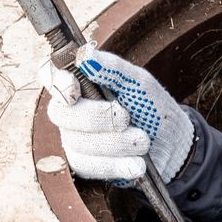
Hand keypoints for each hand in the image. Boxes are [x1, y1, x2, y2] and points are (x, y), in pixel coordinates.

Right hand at [42, 47, 195, 184]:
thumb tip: (86, 56)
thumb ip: (114, 69)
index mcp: (80, 83)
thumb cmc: (151, 107)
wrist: (171, 145)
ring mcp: (74, 138)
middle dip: (96, 117)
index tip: (74, 88)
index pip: (51, 76)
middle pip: (61, 113)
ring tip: (143, 141)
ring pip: (79, 142)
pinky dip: (116, 164)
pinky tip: (137, 164)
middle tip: (126, 117)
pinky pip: (90, 165)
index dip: (56, 81)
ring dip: (116, 142)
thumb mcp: (140, 84)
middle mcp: (70, 110)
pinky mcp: (85, 164)